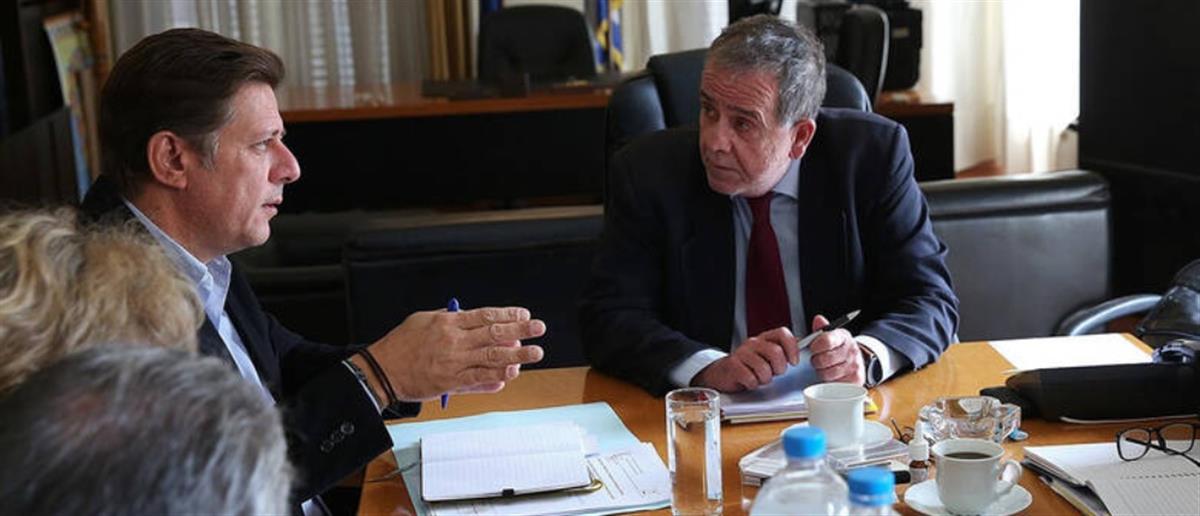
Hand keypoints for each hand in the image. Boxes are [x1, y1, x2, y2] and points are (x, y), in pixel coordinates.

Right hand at [365, 306, 545, 399]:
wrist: (382, 371)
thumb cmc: (401, 345)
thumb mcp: (423, 320)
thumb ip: (449, 318)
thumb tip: (472, 318)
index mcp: (448, 323)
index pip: (485, 315)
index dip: (508, 314)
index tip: (524, 314)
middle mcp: (454, 342)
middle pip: (494, 334)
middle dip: (520, 330)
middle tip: (539, 328)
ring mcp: (454, 363)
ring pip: (492, 358)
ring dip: (517, 355)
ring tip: (535, 353)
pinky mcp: (451, 383)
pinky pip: (479, 380)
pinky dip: (496, 378)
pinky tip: (510, 375)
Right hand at [692, 327, 798, 391]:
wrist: (723, 373)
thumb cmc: (749, 366)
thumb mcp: (767, 356)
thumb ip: (783, 350)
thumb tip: (805, 347)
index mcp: (765, 338)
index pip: (783, 333)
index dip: (792, 347)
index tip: (794, 361)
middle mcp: (753, 343)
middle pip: (775, 352)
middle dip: (779, 368)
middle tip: (775, 373)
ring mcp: (742, 353)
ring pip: (764, 368)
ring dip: (765, 379)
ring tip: (759, 378)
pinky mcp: (733, 366)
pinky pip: (750, 378)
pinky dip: (753, 384)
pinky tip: (749, 381)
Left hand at [808, 314, 865, 384]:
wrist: (858, 359)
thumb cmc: (838, 348)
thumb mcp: (831, 335)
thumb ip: (821, 329)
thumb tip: (818, 319)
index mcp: (843, 337)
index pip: (826, 341)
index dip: (815, 346)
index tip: (813, 348)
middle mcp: (851, 350)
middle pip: (824, 359)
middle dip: (816, 361)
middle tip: (817, 360)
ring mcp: (855, 365)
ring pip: (828, 373)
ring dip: (822, 372)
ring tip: (825, 368)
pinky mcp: (857, 379)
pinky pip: (835, 383)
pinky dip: (830, 382)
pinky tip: (832, 376)